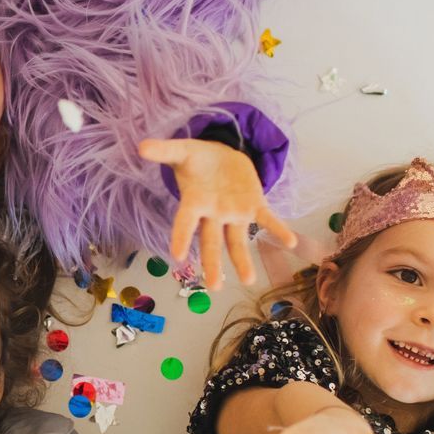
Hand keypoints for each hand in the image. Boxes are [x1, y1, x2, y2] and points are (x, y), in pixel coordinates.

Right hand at [135, 138, 297, 289]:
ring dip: (242, 260)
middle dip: (213, 264)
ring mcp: (234, 212)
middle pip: (211, 242)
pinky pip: (267, 219)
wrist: (220, 156)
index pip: (185, 223)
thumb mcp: (182, 151)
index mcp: (194, 202)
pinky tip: (291, 242)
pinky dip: (278, 230)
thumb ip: (164, 151)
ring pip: (237, 240)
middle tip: (215, 287)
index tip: (178, 257)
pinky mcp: (254, 205)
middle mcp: (213, 214)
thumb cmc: (197, 159)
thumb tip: (142, 146)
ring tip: (249, 280)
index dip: (181, 237)